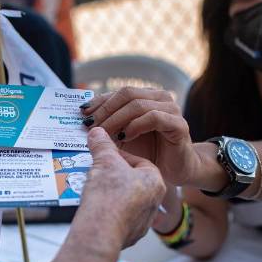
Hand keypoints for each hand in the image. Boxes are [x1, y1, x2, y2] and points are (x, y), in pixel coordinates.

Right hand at [75, 127, 165, 248]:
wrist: (100, 231)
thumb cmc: (109, 197)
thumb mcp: (104, 161)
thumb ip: (102, 145)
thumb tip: (98, 133)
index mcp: (155, 182)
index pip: (138, 161)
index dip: (119, 157)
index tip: (105, 157)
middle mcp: (154, 202)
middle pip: (132, 181)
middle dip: (114, 175)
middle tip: (98, 172)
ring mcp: (143, 221)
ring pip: (127, 200)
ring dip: (112, 194)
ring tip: (95, 190)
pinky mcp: (130, 235)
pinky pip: (120, 218)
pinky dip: (109, 212)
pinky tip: (97, 207)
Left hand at [81, 87, 196, 185]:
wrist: (177, 169)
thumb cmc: (150, 152)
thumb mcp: (124, 137)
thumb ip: (109, 126)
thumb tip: (84, 121)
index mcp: (147, 96)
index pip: (118, 93)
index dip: (99, 101)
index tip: (83, 113)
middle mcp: (160, 97)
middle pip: (127, 94)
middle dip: (105, 109)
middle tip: (90, 125)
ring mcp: (171, 109)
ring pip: (138, 105)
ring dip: (116, 119)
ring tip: (104, 133)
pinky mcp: (178, 124)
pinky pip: (154, 118)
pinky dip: (135, 126)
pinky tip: (124, 137)